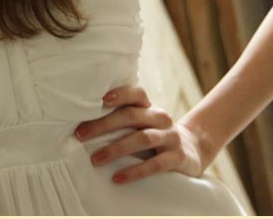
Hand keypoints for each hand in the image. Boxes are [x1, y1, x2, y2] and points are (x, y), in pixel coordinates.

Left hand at [73, 85, 209, 183]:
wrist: (192, 150)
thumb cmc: (155, 135)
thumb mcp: (142, 123)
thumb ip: (122, 119)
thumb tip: (83, 122)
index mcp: (149, 107)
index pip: (136, 94)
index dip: (120, 94)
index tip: (99, 100)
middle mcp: (161, 118)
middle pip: (132, 116)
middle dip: (104, 125)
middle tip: (80, 135)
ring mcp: (171, 137)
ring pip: (143, 138)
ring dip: (116, 148)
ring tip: (95, 159)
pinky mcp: (178, 157)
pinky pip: (155, 164)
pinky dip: (135, 171)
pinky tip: (117, 178)